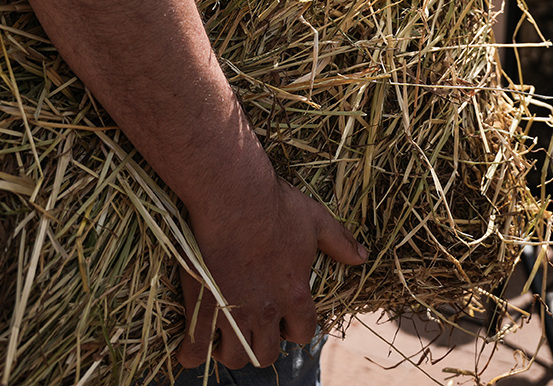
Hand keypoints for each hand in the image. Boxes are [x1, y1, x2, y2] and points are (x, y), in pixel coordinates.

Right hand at [178, 175, 366, 369]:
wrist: (232, 195)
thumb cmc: (275, 205)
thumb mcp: (315, 220)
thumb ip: (338, 242)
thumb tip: (361, 257)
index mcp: (295, 294)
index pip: (304, 333)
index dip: (295, 329)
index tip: (285, 321)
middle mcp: (267, 311)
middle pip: (267, 353)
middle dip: (261, 345)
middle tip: (252, 328)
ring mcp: (233, 311)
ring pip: (236, 357)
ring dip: (231, 351)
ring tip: (223, 337)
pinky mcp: (203, 307)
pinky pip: (194, 350)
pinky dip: (192, 354)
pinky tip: (192, 347)